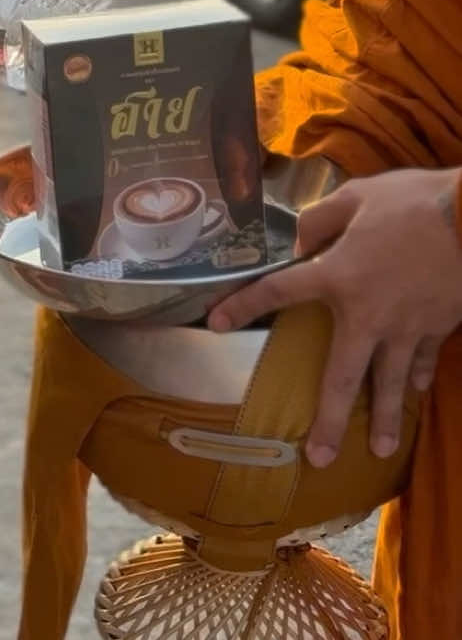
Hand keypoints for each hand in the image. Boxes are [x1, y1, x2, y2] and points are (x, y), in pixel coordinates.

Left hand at [208, 166, 461, 464]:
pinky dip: (419, 378)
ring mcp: (407, 328)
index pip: (279, 291)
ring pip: (390, 382)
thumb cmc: (413, 203)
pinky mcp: (438, 328)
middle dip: (329, 419)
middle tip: (317, 457)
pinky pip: (424, 360)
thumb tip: (296, 236)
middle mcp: (368, 314)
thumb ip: (321, 219)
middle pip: (342, 375)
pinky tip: (414, 394)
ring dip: (384, 418)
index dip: (244, 304)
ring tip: (378, 449)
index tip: (215, 324)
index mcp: (338, 275)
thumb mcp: (358, 197)